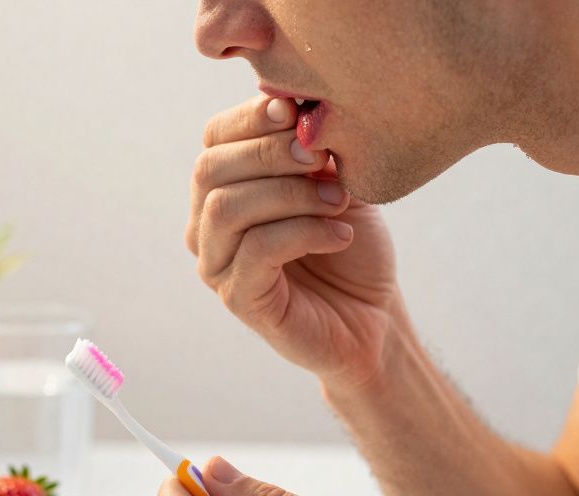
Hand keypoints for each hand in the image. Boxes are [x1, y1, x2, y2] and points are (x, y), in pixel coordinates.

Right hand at [189, 96, 399, 388]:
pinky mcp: (239, 300)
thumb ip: (307, 143)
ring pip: (227, 208)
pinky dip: (305, 232)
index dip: (252, 118)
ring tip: (338, 202)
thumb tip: (287, 98)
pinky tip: (341, 235)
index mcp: (223, 190)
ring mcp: (217, 266)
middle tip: (322, 159)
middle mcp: (207, 227)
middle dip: (269, 154)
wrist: (371, 316)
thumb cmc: (348, 243)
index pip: (214, 138)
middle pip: (210, 169)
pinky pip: (256, 251)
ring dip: (290, 195)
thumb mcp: (333, 179)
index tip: (298, 113)